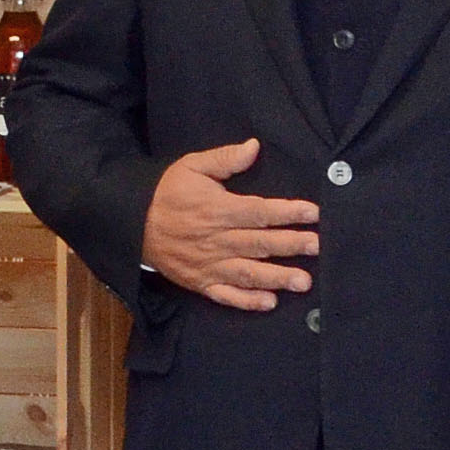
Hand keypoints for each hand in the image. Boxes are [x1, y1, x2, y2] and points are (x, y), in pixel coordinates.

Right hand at [140, 139, 319, 310]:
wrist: (131, 222)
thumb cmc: (165, 192)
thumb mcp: (191, 166)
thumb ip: (224, 158)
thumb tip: (254, 146)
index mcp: (217, 209)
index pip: (259, 211)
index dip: (288, 212)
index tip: (313, 213)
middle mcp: (216, 239)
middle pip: (260, 243)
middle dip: (292, 244)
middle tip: (319, 246)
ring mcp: (208, 264)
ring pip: (248, 272)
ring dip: (277, 277)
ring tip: (303, 282)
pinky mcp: (200, 282)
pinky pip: (226, 294)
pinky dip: (247, 300)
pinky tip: (268, 302)